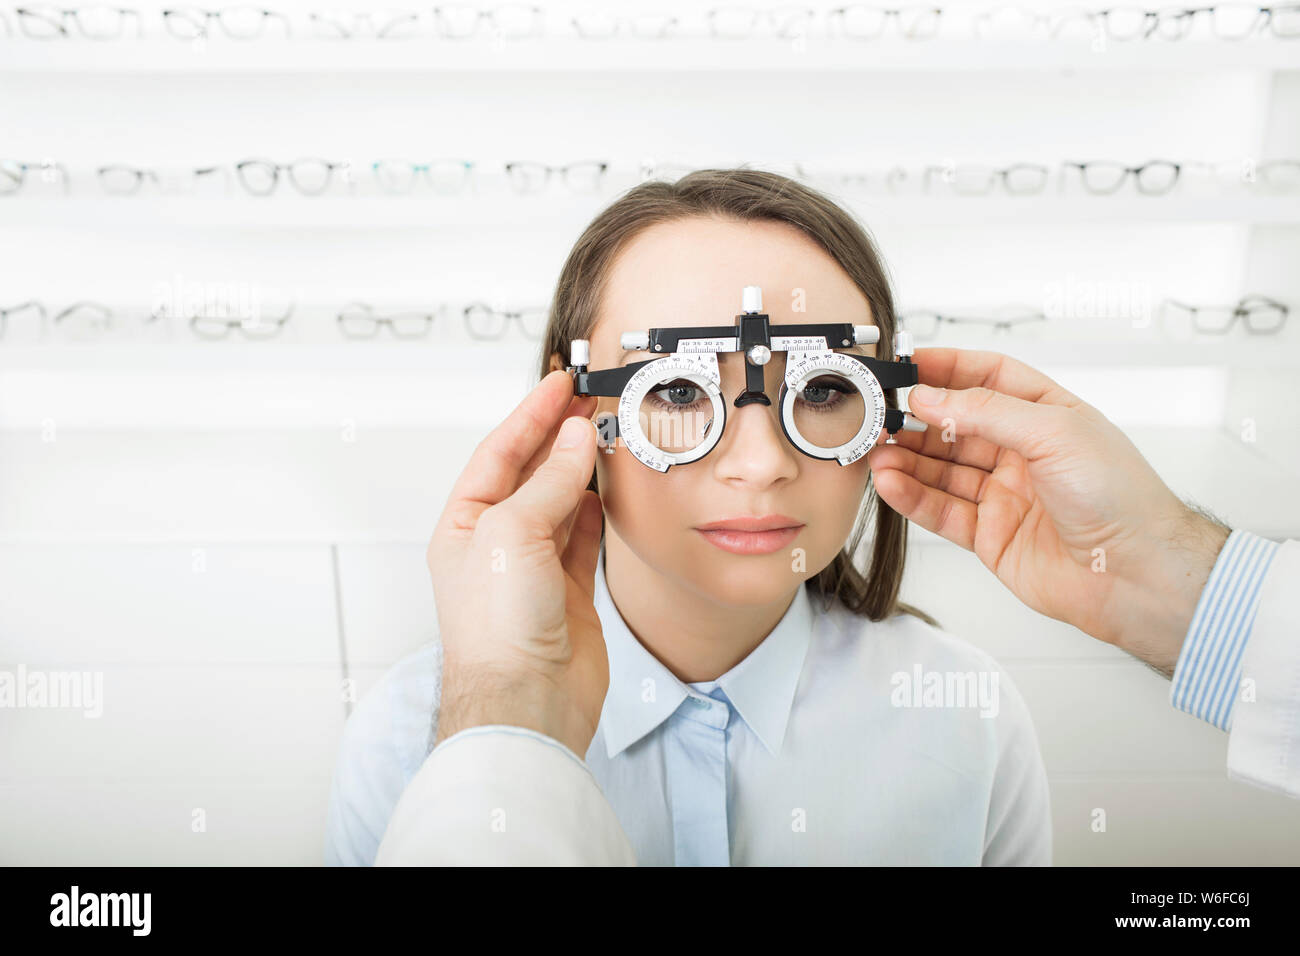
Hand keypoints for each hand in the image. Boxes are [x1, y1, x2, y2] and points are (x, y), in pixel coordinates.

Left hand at [428, 369, 606, 756]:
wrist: (527, 700)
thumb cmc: (496, 632)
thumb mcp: (514, 535)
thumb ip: (550, 484)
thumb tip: (575, 440)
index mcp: (465, 527)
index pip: (499, 453)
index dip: (530, 415)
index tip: (558, 384)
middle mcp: (496, 545)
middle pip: (530, 473)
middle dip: (558, 436)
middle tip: (590, 401)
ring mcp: (533, 568)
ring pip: (561, 502)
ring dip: (582, 469)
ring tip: (605, 435)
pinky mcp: (568, 591)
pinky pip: (584, 537)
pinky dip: (597, 509)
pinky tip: (607, 488)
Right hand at [867, 348, 1229, 674]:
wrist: (1136, 574)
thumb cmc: (1121, 497)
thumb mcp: (1054, 432)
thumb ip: (986, 412)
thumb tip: (931, 396)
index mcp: (1047, 416)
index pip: (989, 379)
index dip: (949, 368)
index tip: (908, 364)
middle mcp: (1024, 453)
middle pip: (957, 426)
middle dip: (916, 419)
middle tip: (878, 414)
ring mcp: (1005, 495)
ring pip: (942, 470)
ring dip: (907, 459)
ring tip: (875, 451)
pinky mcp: (991, 536)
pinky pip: (941, 511)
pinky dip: (913, 497)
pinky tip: (891, 484)